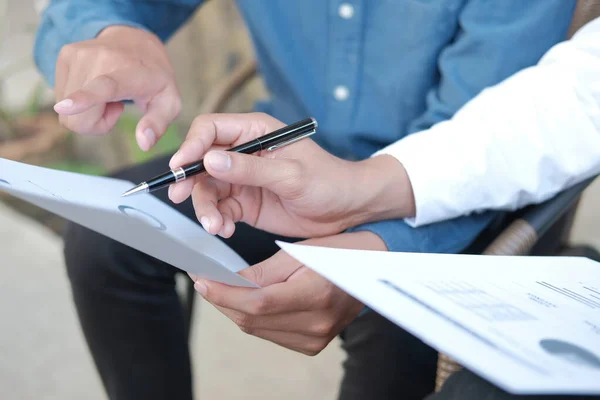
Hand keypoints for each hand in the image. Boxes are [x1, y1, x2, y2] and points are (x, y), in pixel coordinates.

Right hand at [53, 25, 180, 150]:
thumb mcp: (169, 102)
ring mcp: (78, 55)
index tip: (64, 108)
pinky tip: (95, 87)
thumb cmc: (154, 77)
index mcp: (130, 74)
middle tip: (116, 107)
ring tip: (107, 95)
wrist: (136, 40)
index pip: (104, 87)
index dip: (83, 99)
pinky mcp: (65, 55)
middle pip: (78, 117)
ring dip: (87, 111)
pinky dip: (79, 100)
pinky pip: (61, 97)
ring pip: (67, 112)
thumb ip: (158, 124)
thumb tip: (144, 144)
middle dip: (96, 124)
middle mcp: (100, 59)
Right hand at [169, 113, 414, 238]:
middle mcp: (244, 153)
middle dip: (190, 181)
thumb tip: (210, 162)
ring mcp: (243, 179)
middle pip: (202, 161)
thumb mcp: (290, 175)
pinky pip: (220, 209)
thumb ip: (250, 169)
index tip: (181, 167)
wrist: (347, 210)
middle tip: (181, 198)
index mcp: (256, 131)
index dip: (191, 146)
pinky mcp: (245, 202)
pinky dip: (217, 220)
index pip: (211, 129)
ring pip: (207, 189)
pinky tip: (225, 229)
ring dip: (205, 207)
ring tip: (216, 225)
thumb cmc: (328, 181)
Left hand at [190, 231, 386, 354]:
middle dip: (222, 300)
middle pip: (253, 320)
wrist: (374, 268)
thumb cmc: (340, 250)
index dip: (223, 294)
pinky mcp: (314, 343)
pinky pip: (272, 334)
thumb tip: (228, 281)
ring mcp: (316, 337)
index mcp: (316, 294)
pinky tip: (245, 302)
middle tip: (204, 281)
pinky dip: (253, 319)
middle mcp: (317, 323)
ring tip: (220, 289)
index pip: (256, 303)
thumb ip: (263, 271)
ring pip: (258, 330)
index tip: (202, 280)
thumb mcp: (300, 251)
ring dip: (234, 310)